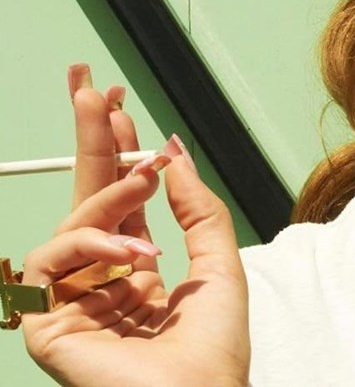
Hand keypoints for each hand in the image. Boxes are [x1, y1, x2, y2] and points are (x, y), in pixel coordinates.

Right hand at [20, 64, 249, 386]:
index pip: (121, 201)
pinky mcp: (47, 324)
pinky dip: (91, 244)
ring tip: (143, 187)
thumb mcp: (219, 264)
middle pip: (88, 199)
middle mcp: (101, 283)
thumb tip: (172, 151)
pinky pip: (49, 260)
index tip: (115, 104)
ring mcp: (73, 303)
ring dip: (108, 199)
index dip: (116, 152)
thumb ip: (197, 207)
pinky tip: (130, 251)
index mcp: (137, 271)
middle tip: (91, 91)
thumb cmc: (213, 352)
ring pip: (71, 225)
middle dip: (89, 141)